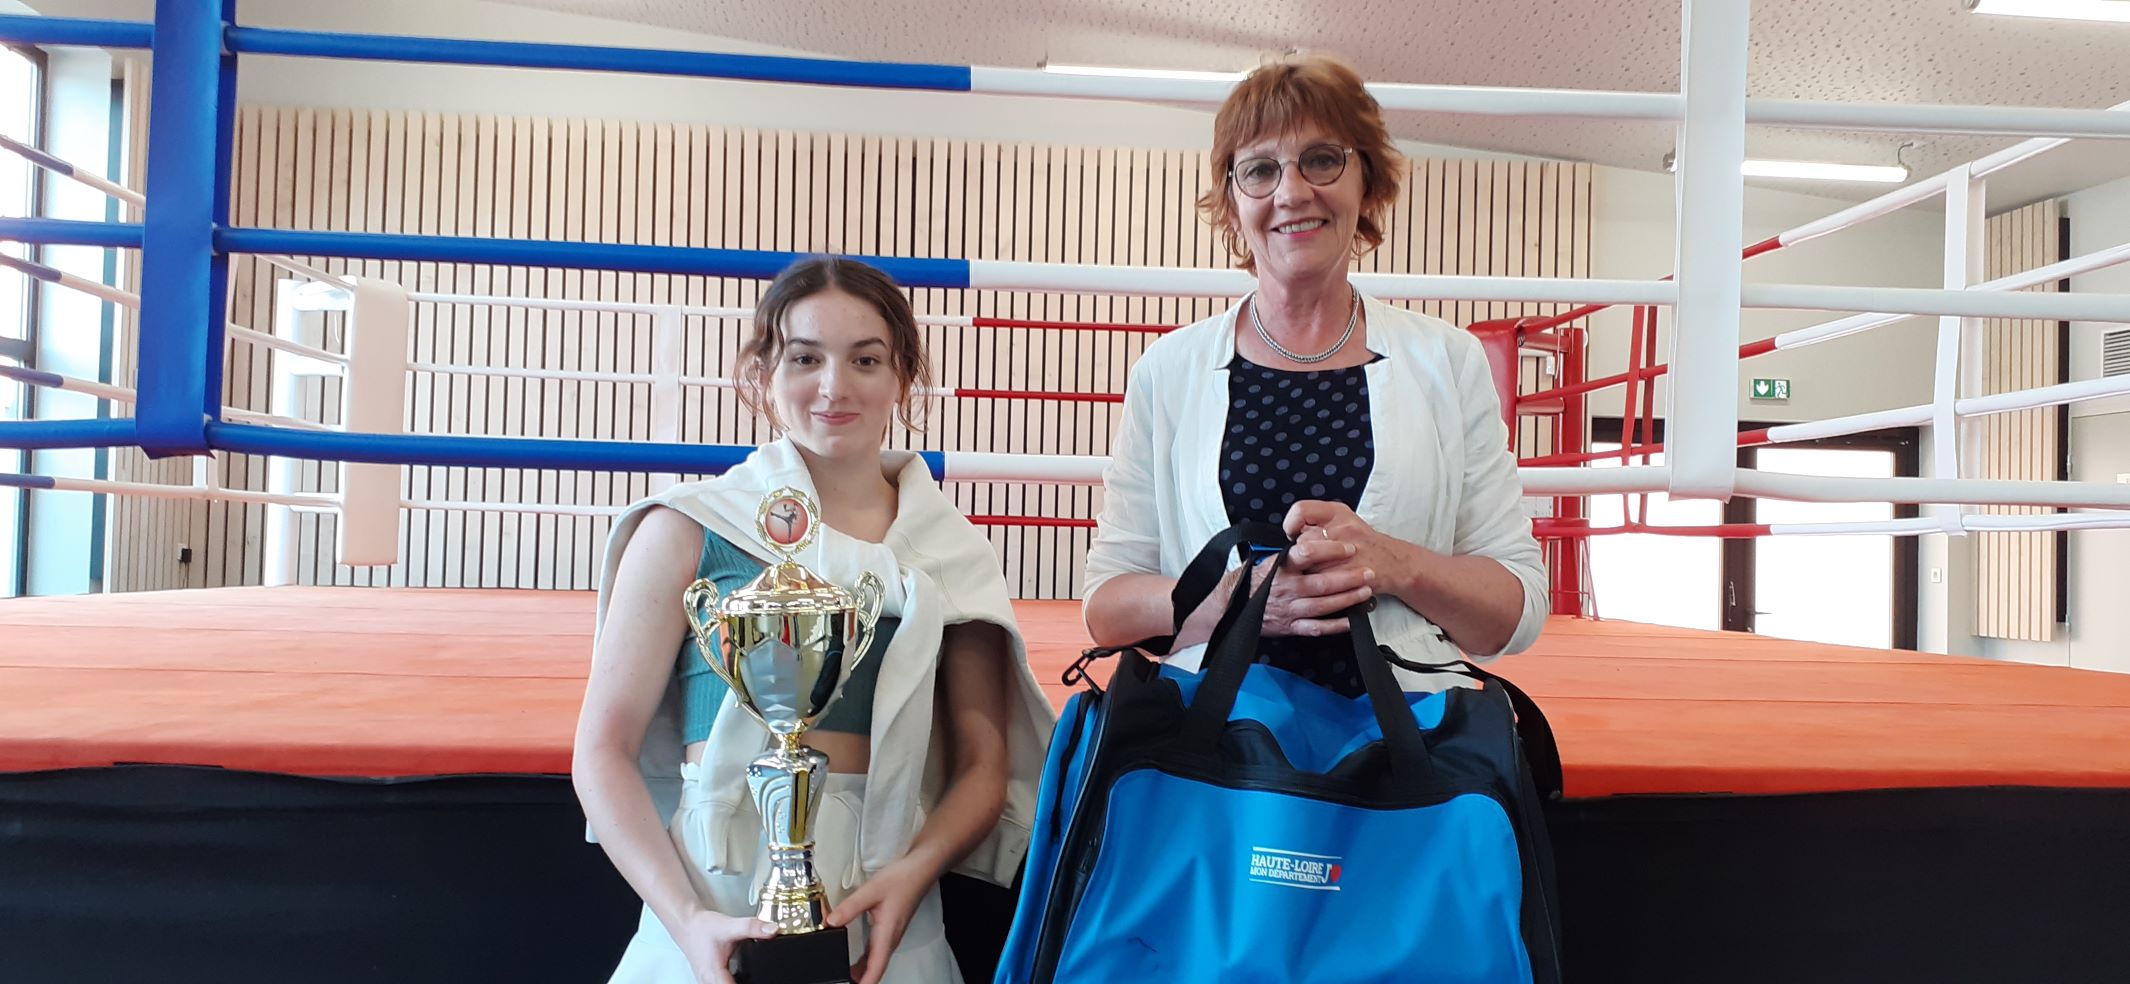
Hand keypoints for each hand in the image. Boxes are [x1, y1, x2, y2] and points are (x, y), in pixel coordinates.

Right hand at [675, 907, 776, 983]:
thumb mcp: (730, 926)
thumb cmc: (703, 928)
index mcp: (714, 976)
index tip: (760, 979)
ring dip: (739, 983)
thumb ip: (752, 927)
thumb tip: (773, 930)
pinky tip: (742, 977)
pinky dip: (734, 982)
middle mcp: (709, 983)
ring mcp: (708, 983)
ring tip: (754, 976)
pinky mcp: (710, 980)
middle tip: (760, 977)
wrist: (689, 924)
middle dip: (750, 982)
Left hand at [826, 855, 936, 983]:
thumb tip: (831, 922)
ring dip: (863, 971)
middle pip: (875, 969)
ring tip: (845, 974)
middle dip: (860, 979)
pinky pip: (878, 952)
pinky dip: (867, 961)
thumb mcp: (871, 891)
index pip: (876, 968)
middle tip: (842, 980)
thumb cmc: (903, 879)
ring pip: (877, 961)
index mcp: (887, 934)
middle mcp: (891, 939)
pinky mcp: (891, 929)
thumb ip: (850, 907)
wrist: (921, 869)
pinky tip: (857, 960)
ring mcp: (892, 935)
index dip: (865, 982)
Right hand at [1175, 533, 1372, 645]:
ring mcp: (1289, 609)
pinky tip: (1351, 620)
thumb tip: (1314, 534)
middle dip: (1348, 577)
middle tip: (1368, 571)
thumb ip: (1291, 551)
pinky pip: (1316, 628)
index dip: (1330, 550)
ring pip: (1323, 606)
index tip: (1348, 547)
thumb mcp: (1268, 558)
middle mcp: (1285, 589)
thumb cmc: (1253, 580)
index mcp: (1279, 568)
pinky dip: (1335, 626)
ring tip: (1365, 591)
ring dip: (1347, 599)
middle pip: (1322, 583)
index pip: (1306, 554)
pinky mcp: (1291, 626)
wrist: (1231, 607)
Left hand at [1283, 500, 1410, 597]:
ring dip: (1310, 570)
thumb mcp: (1343, 520)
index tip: (1292, 533)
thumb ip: (1317, 522)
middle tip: (1312, 558)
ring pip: (1309, 563)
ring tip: (1321, 569)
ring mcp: (1348, 551)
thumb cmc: (1364, 542)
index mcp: (1337, 512)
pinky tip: (1330, 579)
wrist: (1393, 562)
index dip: (1291, 524)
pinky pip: (1322, 580)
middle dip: (1302, 554)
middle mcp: (1342, 528)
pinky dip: (1321, 582)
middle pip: (1303, 541)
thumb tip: (1290, 533)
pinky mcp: (1350, 573)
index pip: (1301, 510)